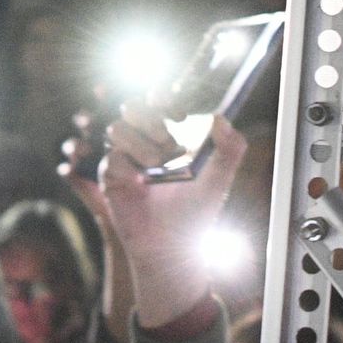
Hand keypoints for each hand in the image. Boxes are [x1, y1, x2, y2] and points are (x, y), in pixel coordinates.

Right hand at [78, 107, 244, 339]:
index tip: (179, 112)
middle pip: (133, 106)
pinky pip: (111, 158)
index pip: (160, 100)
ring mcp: (126, 157)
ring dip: (139, 142)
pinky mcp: (111, 177)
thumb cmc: (197, 211)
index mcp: (171, 134)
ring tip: (156, 164)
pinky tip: (141, 183)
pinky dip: (126, 167)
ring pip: (117, 128)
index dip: (164, 97)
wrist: (175, 245)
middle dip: (149, 116)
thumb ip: (231, 147)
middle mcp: (146, 141)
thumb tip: (221, 118)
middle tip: (168, 140)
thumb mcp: (221, 178)